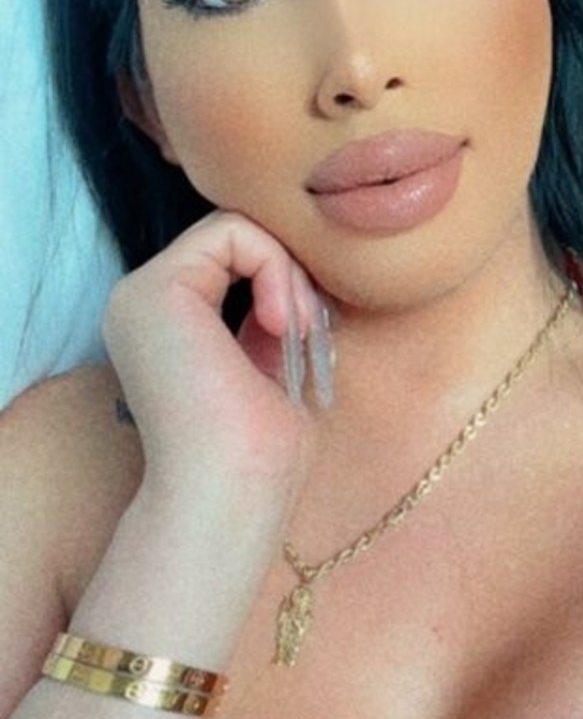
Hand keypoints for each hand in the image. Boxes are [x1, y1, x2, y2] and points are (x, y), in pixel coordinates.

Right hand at [103, 211, 324, 516]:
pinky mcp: (155, 290)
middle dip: (289, 271)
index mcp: (168, 325)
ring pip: (237, 229)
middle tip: (304, 327)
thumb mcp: (273, 364)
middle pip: (236, 238)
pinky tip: (280, 321)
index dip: (284, 279)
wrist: (234, 489)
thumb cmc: (261, 451)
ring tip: (293, 327)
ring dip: (285, 271)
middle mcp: (143, 304)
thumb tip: (303, 274)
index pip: (235, 257)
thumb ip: (272, 316)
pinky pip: (232, 231)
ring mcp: (140, 294)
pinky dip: (275, 265)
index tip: (305, 331)